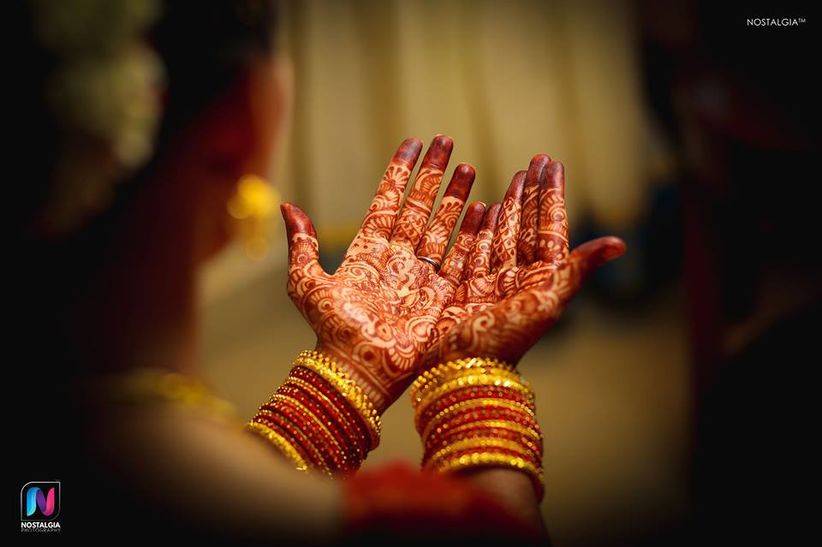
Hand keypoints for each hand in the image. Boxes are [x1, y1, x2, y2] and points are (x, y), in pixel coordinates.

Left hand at [281, 136, 477, 411]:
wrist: (358, 369)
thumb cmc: (330, 330)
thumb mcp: (305, 283)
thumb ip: (302, 244)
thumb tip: (287, 206)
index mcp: (368, 251)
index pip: (387, 201)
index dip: (399, 173)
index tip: (412, 144)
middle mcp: (397, 258)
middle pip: (420, 206)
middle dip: (433, 174)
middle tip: (446, 141)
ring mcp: (421, 274)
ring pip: (442, 226)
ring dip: (455, 196)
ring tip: (467, 167)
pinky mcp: (441, 295)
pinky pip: (460, 258)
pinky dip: (472, 234)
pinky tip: (483, 209)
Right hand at [424, 154, 625, 366]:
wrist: (458, 372)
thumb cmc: (501, 340)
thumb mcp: (545, 302)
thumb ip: (576, 269)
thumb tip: (619, 243)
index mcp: (539, 279)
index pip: (548, 226)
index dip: (551, 195)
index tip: (552, 163)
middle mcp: (516, 279)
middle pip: (526, 227)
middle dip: (530, 194)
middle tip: (535, 161)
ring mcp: (489, 283)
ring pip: (501, 235)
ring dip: (506, 207)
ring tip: (511, 178)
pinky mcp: (462, 290)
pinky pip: (472, 251)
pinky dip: (476, 229)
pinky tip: (479, 209)